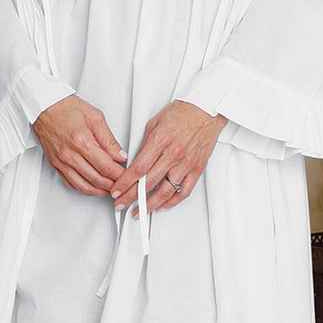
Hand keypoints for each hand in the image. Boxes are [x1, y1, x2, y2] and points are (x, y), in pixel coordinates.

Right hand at [33, 95, 127, 194]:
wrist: (44, 107)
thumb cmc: (66, 108)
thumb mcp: (95, 117)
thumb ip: (109, 140)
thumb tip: (120, 155)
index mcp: (82, 141)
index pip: (106, 167)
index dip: (120, 175)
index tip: (127, 175)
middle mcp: (70, 155)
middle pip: (97, 179)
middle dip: (113, 185)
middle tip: (122, 184)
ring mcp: (61, 162)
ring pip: (84, 186)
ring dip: (100, 191)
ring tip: (110, 189)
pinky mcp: (56, 165)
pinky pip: (71, 184)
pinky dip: (84, 189)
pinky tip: (93, 187)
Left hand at [110, 101, 226, 214]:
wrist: (207, 110)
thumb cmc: (182, 112)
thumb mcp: (155, 123)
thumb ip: (144, 144)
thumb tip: (133, 161)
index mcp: (160, 141)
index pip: (138, 169)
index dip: (124, 184)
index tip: (116, 192)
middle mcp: (173, 155)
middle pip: (148, 183)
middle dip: (130, 197)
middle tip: (120, 205)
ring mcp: (186, 164)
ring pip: (166, 192)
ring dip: (150, 205)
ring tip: (139, 211)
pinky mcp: (196, 169)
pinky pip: (183, 192)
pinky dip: (172, 202)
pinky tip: (162, 206)